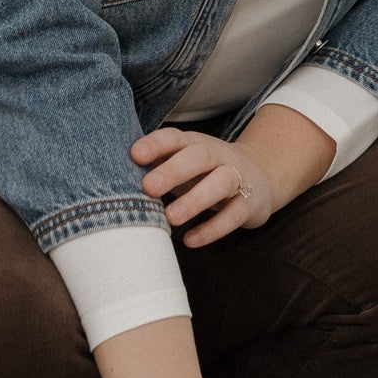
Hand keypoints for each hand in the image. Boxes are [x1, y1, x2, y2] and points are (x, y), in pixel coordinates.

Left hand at [130, 126, 275, 247]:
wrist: (263, 176)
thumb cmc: (207, 172)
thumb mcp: (185, 163)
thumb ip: (158, 165)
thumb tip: (115, 176)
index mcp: (197, 143)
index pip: (176, 138)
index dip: (156, 144)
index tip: (135, 155)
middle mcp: (219, 156)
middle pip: (199, 156)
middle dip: (174, 170)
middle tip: (148, 187)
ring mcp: (239, 178)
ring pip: (222, 183)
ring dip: (195, 200)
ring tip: (171, 217)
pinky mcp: (250, 203)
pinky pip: (234, 215)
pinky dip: (212, 228)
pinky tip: (190, 239)